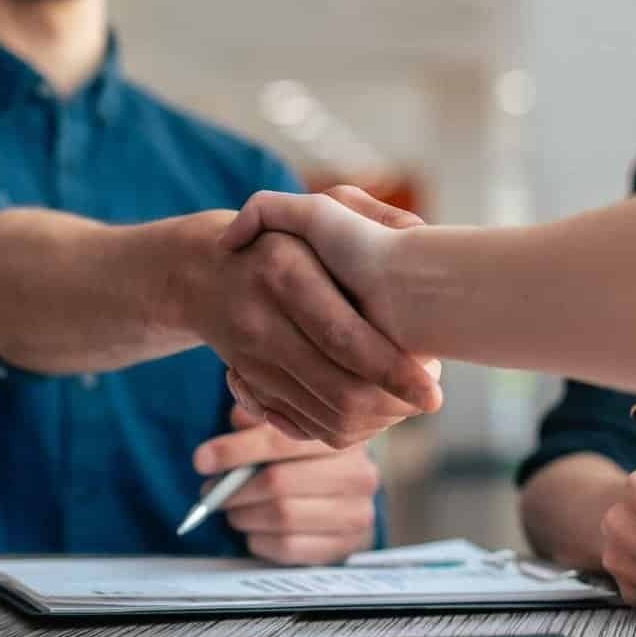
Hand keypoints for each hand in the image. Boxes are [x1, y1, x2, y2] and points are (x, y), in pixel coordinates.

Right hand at [173, 197, 440, 447]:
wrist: (202, 273)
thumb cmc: (281, 238)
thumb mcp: (317, 208)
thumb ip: (366, 212)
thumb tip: (417, 235)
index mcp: (284, 272)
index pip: (344, 338)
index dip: (393, 371)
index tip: (433, 388)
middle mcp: (262, 321)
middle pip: (339, 391)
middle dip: (394, 404)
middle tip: (428, 395)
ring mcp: (254, 360)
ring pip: (326, 418)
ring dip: (376, 421)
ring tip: (406, 401)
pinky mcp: (253, 386)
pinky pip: (306, 428)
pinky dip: (345, 429)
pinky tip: (371, 410)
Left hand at [194, 406, 380, 563]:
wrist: (344, 499)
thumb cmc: (306, 458)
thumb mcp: (288, 428)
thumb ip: (262, 418)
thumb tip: (238, 420)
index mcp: (343, 436)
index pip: (283, 441)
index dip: (236, 450)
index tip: (202, 460)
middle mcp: (359, 474)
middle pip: (278, 482)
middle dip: (233, 489)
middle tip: (209, 491)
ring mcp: (355, 513)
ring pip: (281, 516)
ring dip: (243, 515)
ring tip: (231, 510)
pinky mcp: (344, 546)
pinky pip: (288, 547)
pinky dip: (259, 539)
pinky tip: (254, 530)